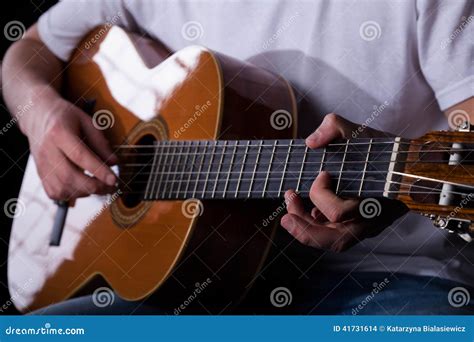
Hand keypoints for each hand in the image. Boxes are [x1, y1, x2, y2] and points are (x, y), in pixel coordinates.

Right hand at [27, 95, 117, 199]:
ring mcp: (41, 164)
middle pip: (69, 176)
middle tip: (112, 187)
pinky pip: (55, 193)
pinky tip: (84, 188)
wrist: (37, 115)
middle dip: (94, 186)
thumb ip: (101, 142)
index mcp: (59, 133)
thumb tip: (114, 163)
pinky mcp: (40, 174)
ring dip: (86, 192)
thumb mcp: (87, 121)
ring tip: (101, 187)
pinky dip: (72, 195)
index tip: (114, 180)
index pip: (80, 156)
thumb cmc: (66, 117)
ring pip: (62, 188)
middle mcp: (47, 151)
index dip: (98, 170)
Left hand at [280, 113, 407, 251]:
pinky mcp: (360, 226)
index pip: (340, 212)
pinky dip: (318, 229)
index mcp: (374, 200)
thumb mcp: (363, 132)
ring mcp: (366, 226)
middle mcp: (371, 220)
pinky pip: (336, 236)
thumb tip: (311, 142)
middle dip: (304, 231)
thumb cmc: (388, 152)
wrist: (412, 166)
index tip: (322, 174)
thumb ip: (335, 126)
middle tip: (284, 217)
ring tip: (288, 215)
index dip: (321, 195)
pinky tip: (308, 213)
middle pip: (336, 241)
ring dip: (307, 231)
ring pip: (334, 242)